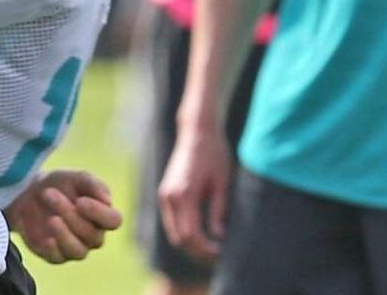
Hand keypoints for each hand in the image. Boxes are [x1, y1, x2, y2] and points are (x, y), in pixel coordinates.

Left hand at [4, 169, 122, 263]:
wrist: (29, 192)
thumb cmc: (59, 184)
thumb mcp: (75, 177)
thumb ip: (92, 184)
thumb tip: (107, 200)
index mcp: (102, 215)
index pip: (113, 221)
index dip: (99, 213)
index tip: (80, 201)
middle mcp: (92, 235)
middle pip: (92, 235)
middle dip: (70, 214)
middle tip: (49, 194)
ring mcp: (74, 247)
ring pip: (78, 251)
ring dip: (64, 233)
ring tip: (51, 218)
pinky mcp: (54, 254)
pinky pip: (58, 258)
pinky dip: (53, 249)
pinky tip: (47, 239)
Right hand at [158, 124, 230, 262]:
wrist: (197, 132)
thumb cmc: (214, 154)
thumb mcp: (222, 183)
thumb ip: (218, 211)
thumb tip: (218, 236)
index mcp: (184, 194)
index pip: (190, 234)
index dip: (205, 249)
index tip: (221, 253)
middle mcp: (169, 196)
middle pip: (179, 237)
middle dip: (197, 251)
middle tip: (218, 255)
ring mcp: (164, 194)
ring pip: (173, 231)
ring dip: (190, 243)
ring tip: (211, 247)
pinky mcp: (165, 193)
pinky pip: (172, 221)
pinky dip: (184, 231)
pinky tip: (202, 233)